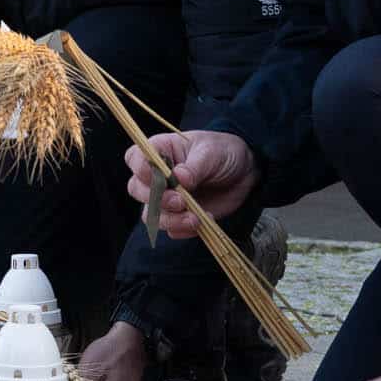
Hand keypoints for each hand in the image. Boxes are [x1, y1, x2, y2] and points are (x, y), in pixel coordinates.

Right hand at [124, 130, 257, 237]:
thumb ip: (194, 166)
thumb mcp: (211, 152)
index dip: (142, 169)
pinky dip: (184, 230)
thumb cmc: (223, 152)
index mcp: (160, 150)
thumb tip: (178, 177)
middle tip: (181, 201)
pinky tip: (204, 221)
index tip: (162, 178)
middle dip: (156, 199)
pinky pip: (171, 229)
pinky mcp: (178, 217)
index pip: (135, 158)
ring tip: (195, 219)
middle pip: (137, 189)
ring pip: (150, 215)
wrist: (245, 172)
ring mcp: (165, 198)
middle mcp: (156, 176)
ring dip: (170, 220)